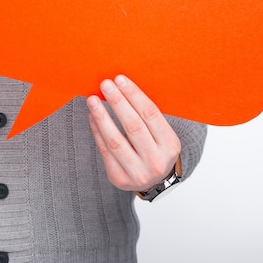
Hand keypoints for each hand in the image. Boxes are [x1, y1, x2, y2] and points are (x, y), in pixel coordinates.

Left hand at [86, 75, 180, 192]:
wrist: (153, 183)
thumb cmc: (154, 150)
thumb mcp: (162, 135)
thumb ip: (146, 116)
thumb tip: (121, 87)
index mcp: (171, 146)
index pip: (151, 114)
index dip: (134, 95)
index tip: (120, 79)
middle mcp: (156, 161)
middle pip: (133, 126)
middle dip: (117, 102)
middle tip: (105, 85)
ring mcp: (138, 173)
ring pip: (115, 140)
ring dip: (102, 117)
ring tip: (92, 100)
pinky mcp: (119, 178)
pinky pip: (105, 151)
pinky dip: (97, 131)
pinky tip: (92, 117)